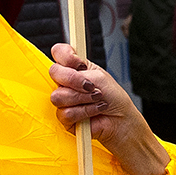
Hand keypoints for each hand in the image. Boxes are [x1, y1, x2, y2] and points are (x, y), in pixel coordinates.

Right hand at [49, 44, 168, 174]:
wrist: (121, 121)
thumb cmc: (114, 98)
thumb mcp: (99, 77)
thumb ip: (78, 72)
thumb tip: (62, 70)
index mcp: (75, 68)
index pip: (59, 53)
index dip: (65, 55)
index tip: (79, 64)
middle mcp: (67, 82)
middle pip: (54, 72)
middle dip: (74, 80)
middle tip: (91, 86)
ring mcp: (64, 100)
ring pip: (58, 96)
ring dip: (82, 99)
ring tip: (97, 100)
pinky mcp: (65, 118)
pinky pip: (65, 113)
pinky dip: (84, 112)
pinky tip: (95, 112)